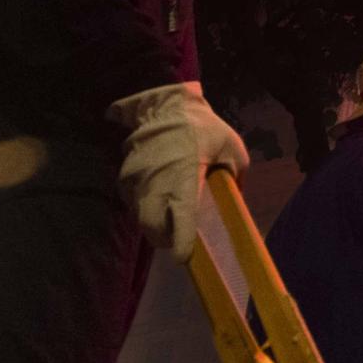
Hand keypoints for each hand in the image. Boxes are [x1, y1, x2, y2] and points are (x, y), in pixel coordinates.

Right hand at [107, 81, 249, 260]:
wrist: (165, 105)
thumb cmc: (203, 128)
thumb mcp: (232, 147)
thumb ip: (237, 175)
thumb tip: (236, 197)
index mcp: (184, 177)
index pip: (180, 217)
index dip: (180, 241)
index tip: (182, 257)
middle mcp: (156, 183)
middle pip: (151, 227)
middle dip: (162, 239)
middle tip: (175, 240)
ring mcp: (136, 181)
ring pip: (140, 216)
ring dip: (152, 223)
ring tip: (167, 219)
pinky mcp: (125, 176)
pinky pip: (133, 202)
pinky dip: (144, 206)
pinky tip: (157, 198)